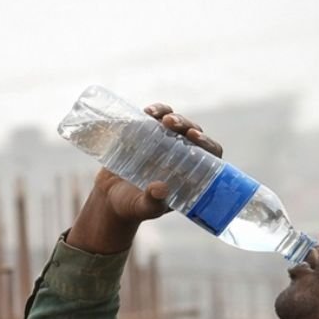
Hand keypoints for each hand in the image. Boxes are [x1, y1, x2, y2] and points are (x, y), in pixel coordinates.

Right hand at [66, 104, 222, 253]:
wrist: (109, 197)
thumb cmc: (132, 207)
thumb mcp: (142, 207)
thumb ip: (153, 202)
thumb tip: (161, 189)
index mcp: (189, 173)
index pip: (209, 154)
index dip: (207, 143)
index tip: (195, 138)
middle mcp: (181, 154)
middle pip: (193, 133)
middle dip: (186, 125)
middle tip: (171, 124)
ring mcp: (164, 142)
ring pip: (176, 122)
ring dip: (171, 115)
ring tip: (159, 117)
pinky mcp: (147, 133)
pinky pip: (157, 117)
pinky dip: (155, 111)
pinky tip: (148, 112)